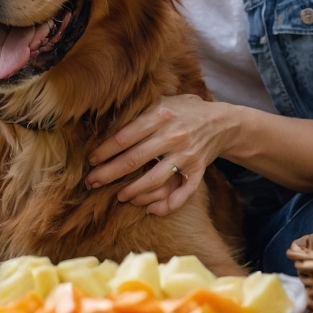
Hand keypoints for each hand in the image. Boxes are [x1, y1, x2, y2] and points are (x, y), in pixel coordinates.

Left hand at [85, 95, 236, 216]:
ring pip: (155, 179)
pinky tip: (151, 211)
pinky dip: (167, 205)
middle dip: (108, 174)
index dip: (104, 151)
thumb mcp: (161, 101)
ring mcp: (186, 155)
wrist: (221, 121)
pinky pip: (183, 193)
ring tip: (119, 196)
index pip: (124, 137)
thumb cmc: (184, 110)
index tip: (91, 160)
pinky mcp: (198, 170)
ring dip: (133, 191)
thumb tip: (106, 123)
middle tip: (91, 183)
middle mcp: (172, 136)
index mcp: (159, 115)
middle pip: (134, 160)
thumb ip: (139, 112)